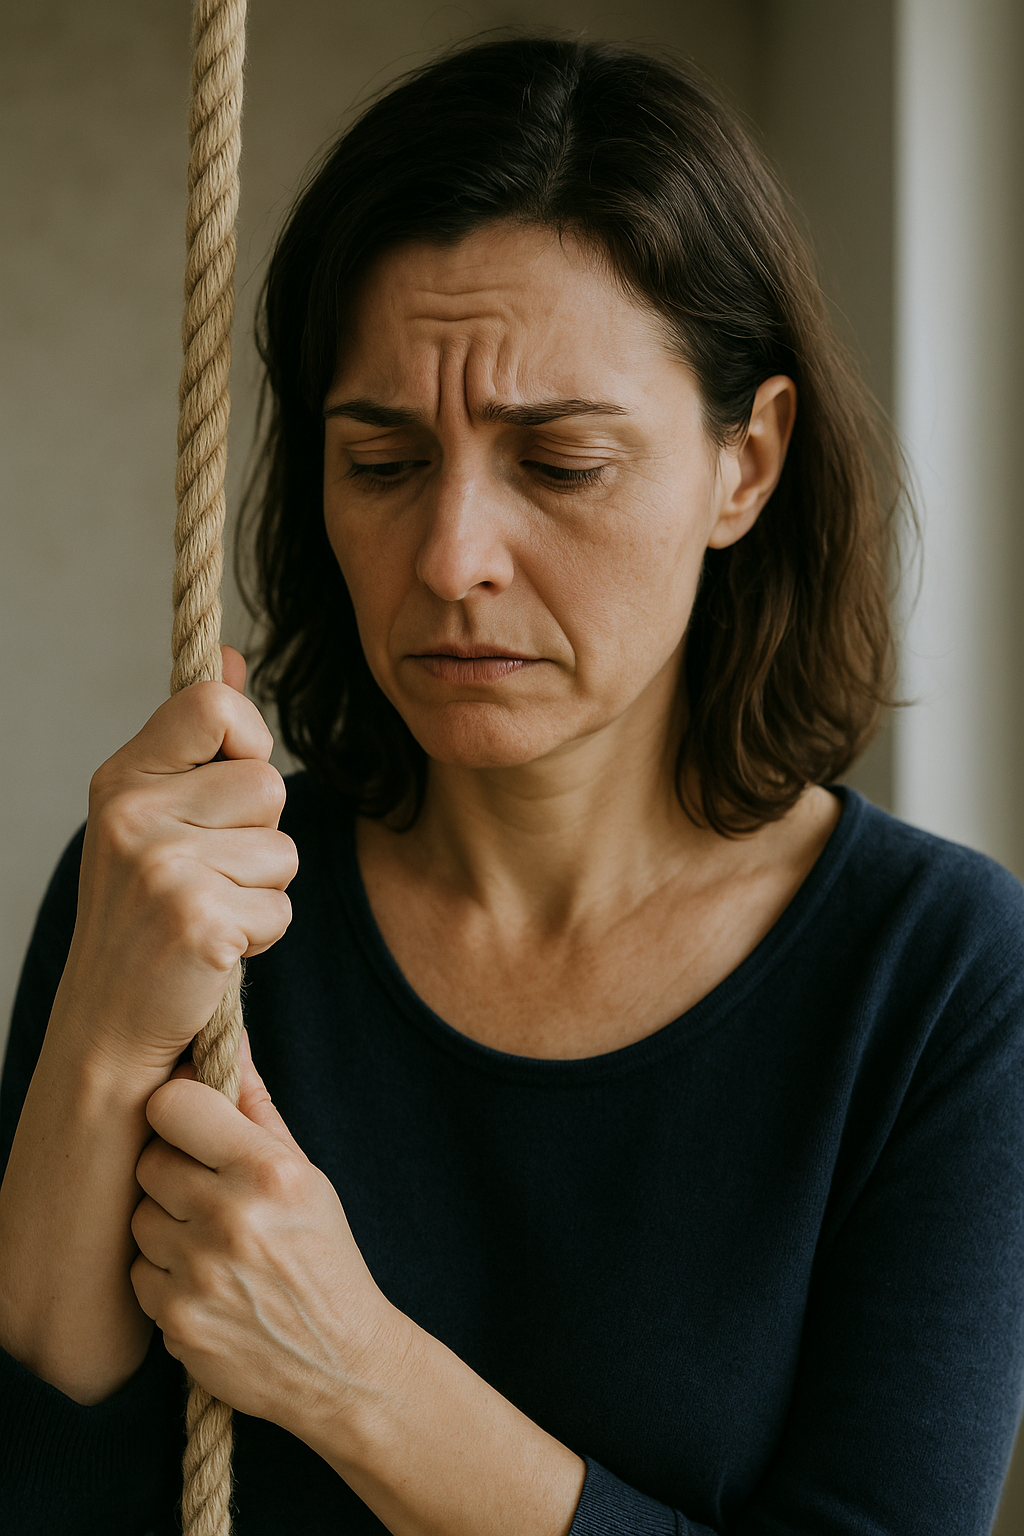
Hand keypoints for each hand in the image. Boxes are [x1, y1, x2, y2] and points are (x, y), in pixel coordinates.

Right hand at [54, 646, 296, 1073]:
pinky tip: (213, 951)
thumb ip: (195, 739)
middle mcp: (132, 815)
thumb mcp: (153, 815)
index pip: (213, 703)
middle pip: (268, 783)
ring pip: (284, 849)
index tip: (227, 784)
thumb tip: (234, 657)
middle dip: (261, 835)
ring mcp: (162, 868)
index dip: (246, 740)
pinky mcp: (198, 922)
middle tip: (210, 875)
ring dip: (264, 889)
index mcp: (121, 779)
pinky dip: (261, 935)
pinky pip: (281, 907)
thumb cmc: (142, 917)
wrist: (107, 1027)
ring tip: (209, 912)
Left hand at [130, 1032, 394, 1437]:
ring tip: (213, 1242)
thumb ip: (257, 1107)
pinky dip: (165, 1277)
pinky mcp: (178, 1322)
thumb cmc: (323, 1255)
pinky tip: (207, 1283)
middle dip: (173, 1172)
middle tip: (209, 1192)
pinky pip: (139, 1275)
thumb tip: (228, 1038)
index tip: (192, 1124)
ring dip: (166, 1226)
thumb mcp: (305, 1174)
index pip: (173, 1105)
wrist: (342, 1362)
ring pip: (139, 1219)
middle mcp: (231, 1217)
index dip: (177, 1111)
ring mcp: (200, 1273)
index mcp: (268, 1171)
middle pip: (150, 1162)